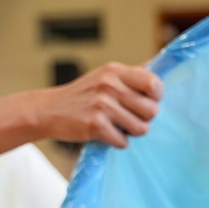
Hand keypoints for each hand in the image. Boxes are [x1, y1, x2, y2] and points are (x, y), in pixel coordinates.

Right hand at [32, 62, 162, 148]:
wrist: (50, 110)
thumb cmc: (84, 95)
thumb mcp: (106, 76)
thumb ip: (132, 75)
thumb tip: (158, 66)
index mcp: (115, 71)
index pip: (154, 84)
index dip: (156, 97)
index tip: (147, 101)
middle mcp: (109, 85)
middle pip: (152, 110)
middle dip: (144, 118)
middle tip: (129, 117)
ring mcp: (102, 105)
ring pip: (141, 129)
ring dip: (132, 132)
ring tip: (117, 125)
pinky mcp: (95, 125)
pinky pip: (124, 142)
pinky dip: (118, 142)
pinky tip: (106, 133)